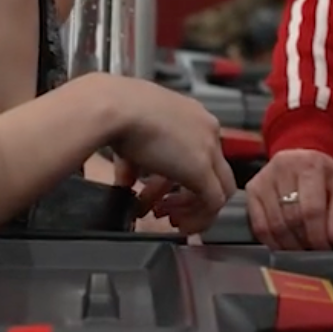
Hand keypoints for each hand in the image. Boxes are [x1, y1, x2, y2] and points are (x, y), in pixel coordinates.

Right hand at [102, 77, 237, 234]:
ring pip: (219, 188)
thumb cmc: (115, 112)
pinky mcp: (201, 168)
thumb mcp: (131, 138)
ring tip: (167, 218)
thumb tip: (126, 182)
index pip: (201, 153)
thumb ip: (134, 162)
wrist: (114, 107)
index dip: (182, 178)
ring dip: (192, 208)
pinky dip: (198, 217)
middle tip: (167, 210)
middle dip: (189, 195)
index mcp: (192, 115)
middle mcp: (206, 129)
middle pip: (213, 171)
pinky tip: (177, 224)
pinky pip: (213, 202)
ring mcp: (207, 148)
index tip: (165, 194)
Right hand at [247, 149, 332, 250]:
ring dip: (288, 244)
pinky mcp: (251, 190)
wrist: (300, 160)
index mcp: (310, 164)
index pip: (312, 209)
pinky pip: (258, 225)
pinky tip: (283, 245)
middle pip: (292, 218)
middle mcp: (284, 167)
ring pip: (274, 224)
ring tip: (300, 248)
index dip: (318, 234)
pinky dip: (271, 241)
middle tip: (312, 250)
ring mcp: (264, 179)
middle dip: (304, 241)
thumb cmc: (323, 176)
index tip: (324, 248)